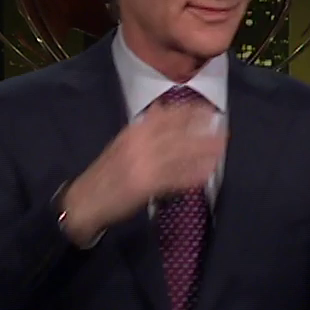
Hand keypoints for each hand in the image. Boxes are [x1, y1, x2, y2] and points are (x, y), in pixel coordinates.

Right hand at [60, 100, 224, 243]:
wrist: (85, 200)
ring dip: (203, 150)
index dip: (190, 112)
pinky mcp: (145, 185)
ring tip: (222, 146)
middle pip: (177, 132)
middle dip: (202, 129)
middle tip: (224, 127)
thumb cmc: (106, 173)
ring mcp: (143, 164)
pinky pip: (174, 178)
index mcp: (133, 131)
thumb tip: (162, 108)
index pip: (166, 116)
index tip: (209, 109)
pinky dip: (192, 174)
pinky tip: (207, 172)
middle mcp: (139, 143)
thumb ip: (143, 127)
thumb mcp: (122, 143)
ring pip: (179, 154)